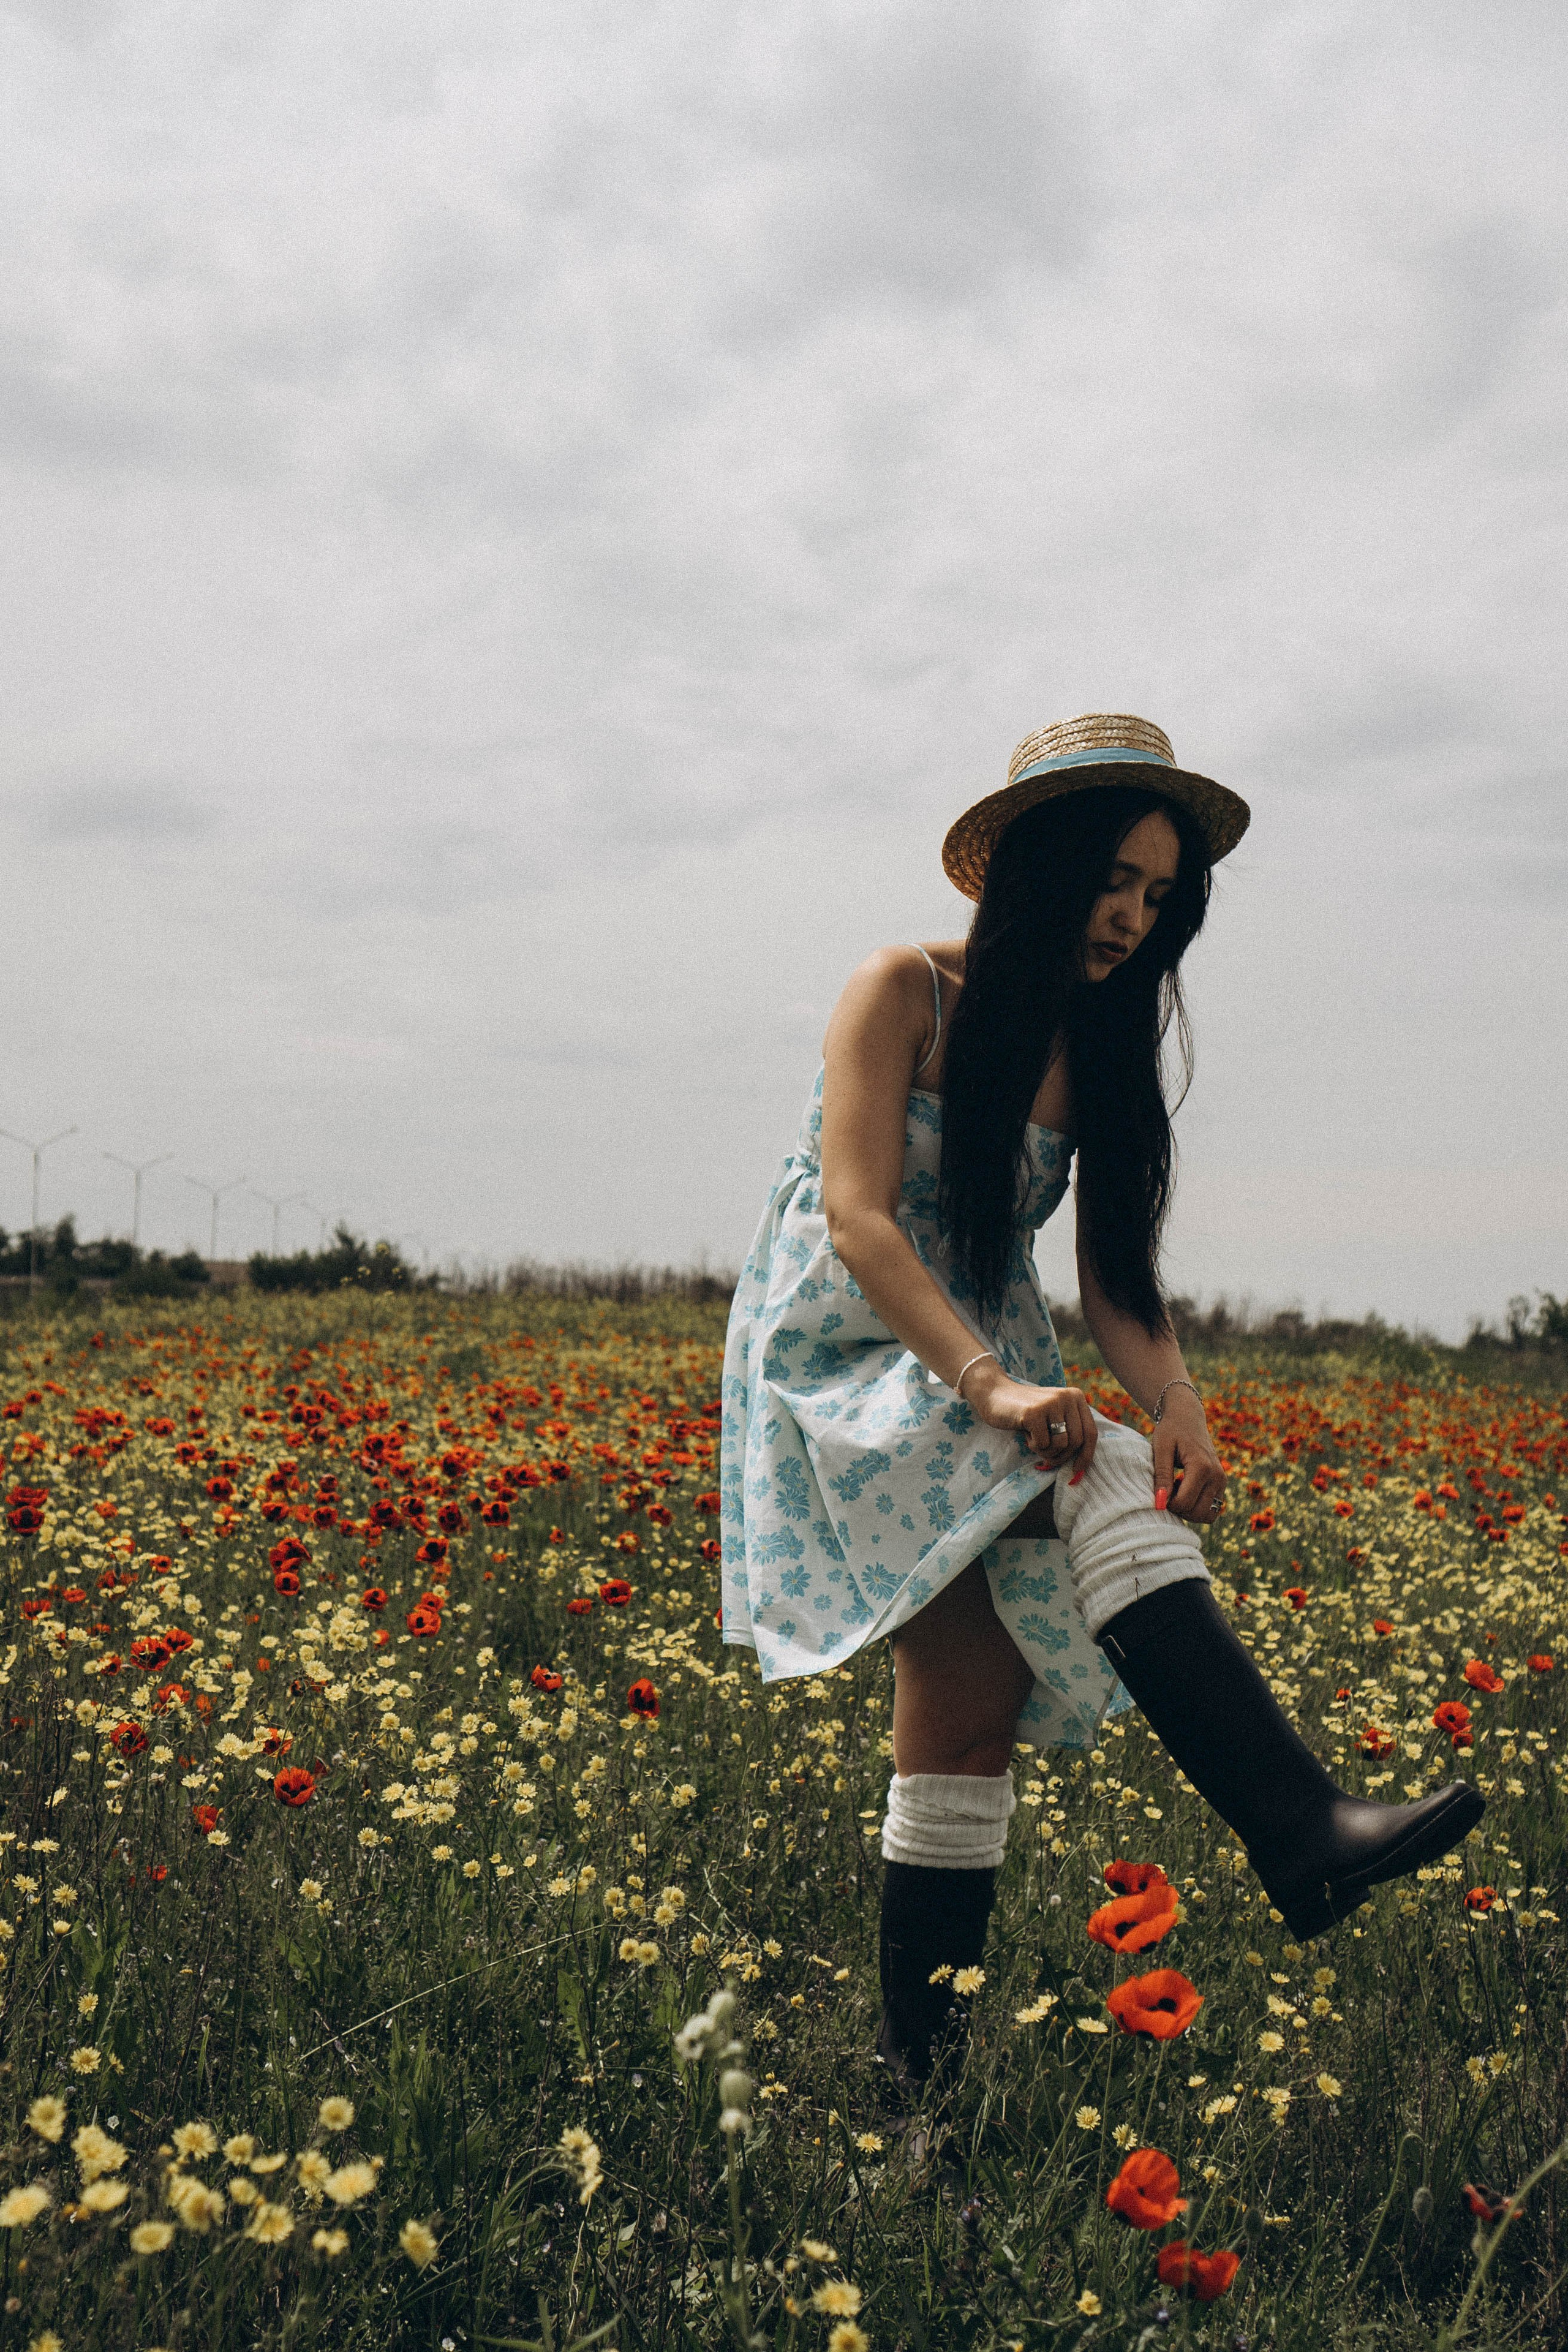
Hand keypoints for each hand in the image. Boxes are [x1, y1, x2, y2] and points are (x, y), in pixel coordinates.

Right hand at [965, 1365, 1096, 1482]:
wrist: (994, 1394)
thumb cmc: (1026, 1413)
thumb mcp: (1053, 1417)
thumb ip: (1069, 1431)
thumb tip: (1082, 1467)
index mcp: (1076, 1397)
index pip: (1091, 1432)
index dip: (1086, 1455)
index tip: (1077, 1471)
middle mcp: (1068, 1397)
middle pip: (1077, 1441)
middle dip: (1061, 1456)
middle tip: (1046, 1457)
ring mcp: (1051, 1402)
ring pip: (1061, 1444)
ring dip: (1046, 1451)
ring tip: (1034, 1440)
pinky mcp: (1035, 1412)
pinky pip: (1043, 1444)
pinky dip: (1033, 1446)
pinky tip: (1025, 1432)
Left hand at [1154, 1389, 1224, 1524]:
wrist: (1187, 1417)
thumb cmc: (1170, 1430)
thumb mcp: (1161, 1449)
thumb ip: (1161, 1476)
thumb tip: (1160, 1503)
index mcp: (1202, 1466)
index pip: (1184, 1502)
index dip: (1167, 1503)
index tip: (1158, 1490)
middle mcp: (1217, 1476)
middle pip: (1197, 1513)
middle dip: (1179, 1510)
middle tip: (1167, 1491)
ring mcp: (1222, 1481)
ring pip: (1207, 1515)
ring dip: (1189, 1511)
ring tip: (1177, 1491)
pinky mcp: (1222, 1484)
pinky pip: (1212, 1509)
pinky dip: (1197, 1507)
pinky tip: (1185, 1491)